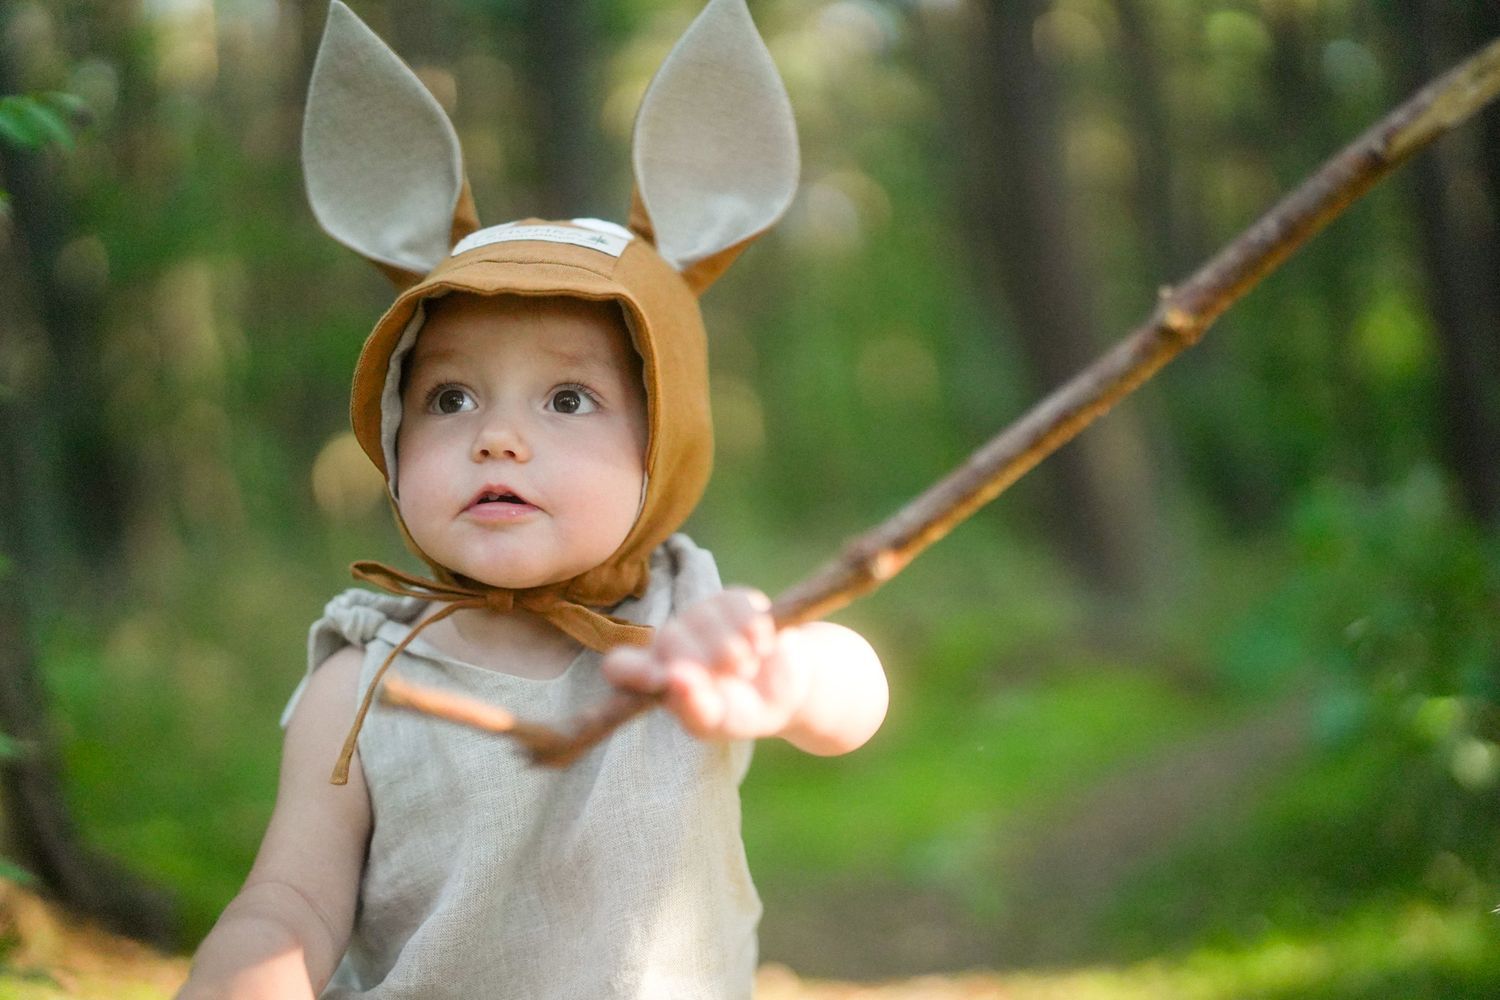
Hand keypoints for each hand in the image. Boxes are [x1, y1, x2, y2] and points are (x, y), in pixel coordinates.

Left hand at [601, 588, 810, 739]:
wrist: (787, 692)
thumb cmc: (739, 712)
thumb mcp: (718, 724)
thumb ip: (693, 710)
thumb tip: (672, 680)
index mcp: (654, 676)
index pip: (619, 666)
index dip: (635, 669)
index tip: (669, 677)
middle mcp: (670, 641)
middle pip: (669, 639)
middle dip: (705, 660)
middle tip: (733, 677)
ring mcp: (700, 616)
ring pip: (704, 618)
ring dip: (733, 648)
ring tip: (747, 667)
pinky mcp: (732, 600)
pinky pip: (737, 604)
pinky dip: (753, 628)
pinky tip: (763, 646)